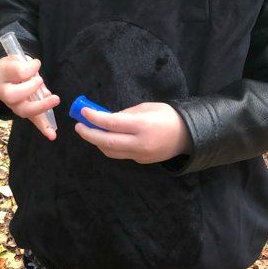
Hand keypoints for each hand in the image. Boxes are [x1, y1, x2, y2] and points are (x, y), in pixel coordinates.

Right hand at [0, 56, 58, 140]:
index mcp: (2, 81)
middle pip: (16, 98)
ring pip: (26, 111)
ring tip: (55, 99)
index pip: (16, 75)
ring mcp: (16, 106)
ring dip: (41, 107)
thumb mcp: (14, 61)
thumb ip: (24, 66)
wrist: (4, 78)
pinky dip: (43, 128)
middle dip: (31, 90)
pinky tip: (52, 135)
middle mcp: (6, 97)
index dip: (28, 70)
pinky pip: (34, 120)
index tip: (36, 64)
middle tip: (41, 81)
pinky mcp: (27, 112)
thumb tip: (36, 68)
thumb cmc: (10, 69)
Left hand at [74, 102, 189, 163]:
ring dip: (97, 142)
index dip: (94, 117)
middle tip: (79, 126)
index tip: (83, 111)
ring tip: (91, 130)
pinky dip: (110, 146)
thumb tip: (105, 118)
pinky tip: (107, 137)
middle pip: (106, 142)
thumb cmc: (168, 116)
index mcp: (142, 125)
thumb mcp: (147, 108)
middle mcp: (140, 143)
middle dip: (88, 134)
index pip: (111, 123)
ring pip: (110, 151)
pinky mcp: (141, 161)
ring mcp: (140, 155)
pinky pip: (120, 154)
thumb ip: (125, 114)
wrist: (189, 135)